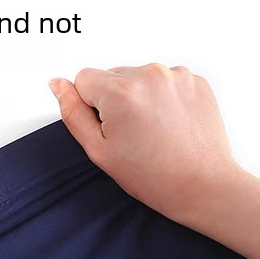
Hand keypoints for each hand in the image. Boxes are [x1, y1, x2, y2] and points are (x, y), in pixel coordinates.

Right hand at [50, 64, 259, 258]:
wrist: (201, 185)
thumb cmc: (152, 175)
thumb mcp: (98, 150)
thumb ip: (72, 113)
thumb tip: (58, 85)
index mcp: (121, 91)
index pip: (83, 78)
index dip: (89, 107)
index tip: (108, 129)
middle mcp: (149, 74)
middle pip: (111, 76)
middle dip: (114, 101)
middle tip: (130, 135)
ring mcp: (176, 75)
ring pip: (137, 78)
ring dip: (138, 98)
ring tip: (151, 131)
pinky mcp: (194, 80)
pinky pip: (164, 81)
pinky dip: (161, 98)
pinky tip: (168, 124)